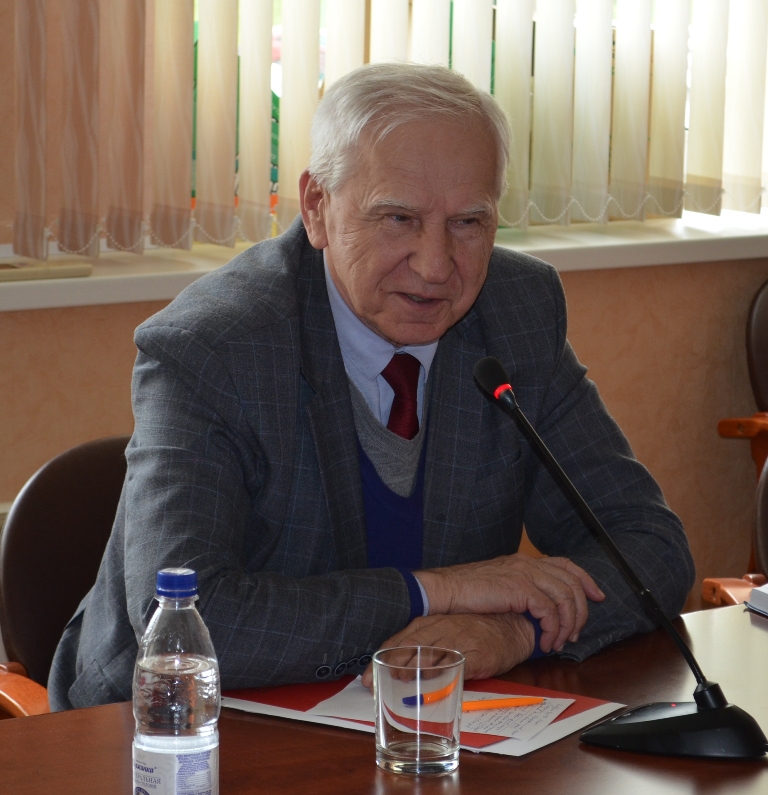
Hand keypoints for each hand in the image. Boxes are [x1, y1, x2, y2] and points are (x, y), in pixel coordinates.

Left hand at [360, 613, 534, 688]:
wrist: (512, 626)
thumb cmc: (475, 631)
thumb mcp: (446, 633)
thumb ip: (426, 648)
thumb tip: (400, 670)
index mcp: (430, 624)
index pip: (400, 640)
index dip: (382, 658)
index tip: (366, 676)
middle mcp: (441, 629)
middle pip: (410, 647)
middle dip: (389, 665)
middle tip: (373, 682)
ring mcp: (458, 640)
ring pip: (430, 653)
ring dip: (411, 667)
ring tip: (397, 679)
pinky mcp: (476, 653)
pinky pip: (456, 662)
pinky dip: (442, 670)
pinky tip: (430, 678)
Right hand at [415, 553, 604, 652]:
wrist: (446, 590)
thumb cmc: (466, 593)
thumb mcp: (498, 586)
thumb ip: (519, 591)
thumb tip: (536, 611)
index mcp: (523, 561)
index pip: (565, 564)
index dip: (585, 579)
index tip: (597, 596)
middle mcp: (527, 563)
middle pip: (571, 582)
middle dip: (581, 611)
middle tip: (576, 633)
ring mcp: (524, 574)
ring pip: (565, 598)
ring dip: (567, 625)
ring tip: (558, 642)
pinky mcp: (520, 588)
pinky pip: (550, 611)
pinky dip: (553, 630)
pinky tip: (545, 642)